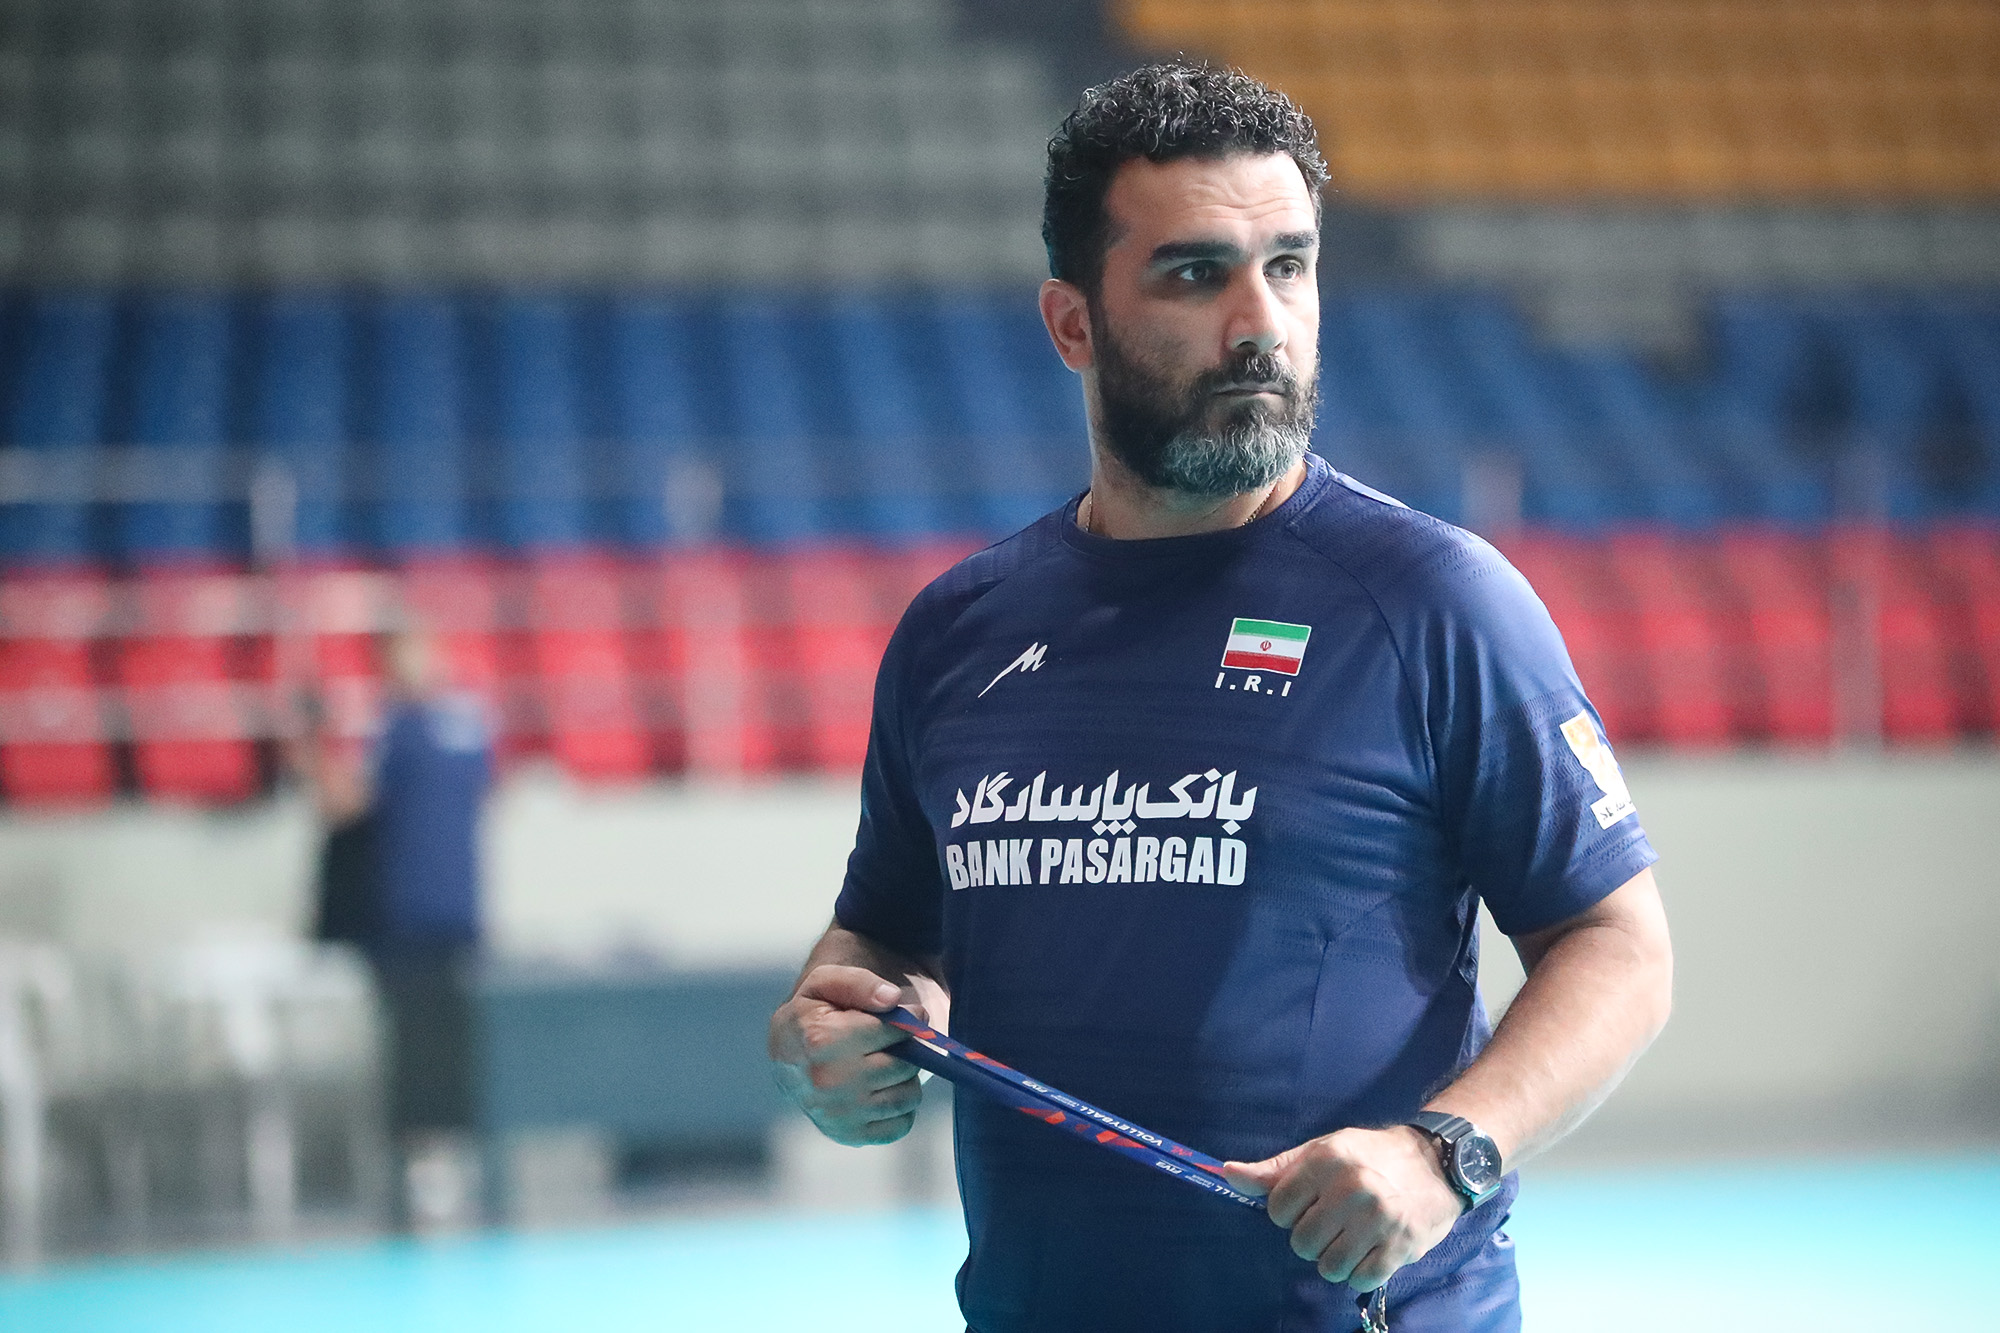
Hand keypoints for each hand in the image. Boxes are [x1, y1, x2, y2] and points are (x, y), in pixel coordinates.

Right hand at [768, 965, 925, 1145]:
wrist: (788, 1058)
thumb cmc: (812, 1014)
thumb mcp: (825, 983)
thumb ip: (858, 983)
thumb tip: (893, 1000)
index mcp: (821, 1038)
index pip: (894, 1031)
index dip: (909, 1020)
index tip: (910, 1016)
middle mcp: (828, 1081)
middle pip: (904, 1065)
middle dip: (908, 1049)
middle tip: (896, 1043)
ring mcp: (838, 1113)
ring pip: (908, 1096)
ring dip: (907, 1078)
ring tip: (887, 1064)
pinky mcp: (849, 1135)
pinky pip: (901, 1124)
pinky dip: (901, 1108)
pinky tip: (882, 1090)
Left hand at [1222, 1126, 1463, 1290]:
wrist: (1437, 1162)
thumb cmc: (1370, 1156)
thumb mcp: (1321, 1151)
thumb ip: (1275, 1170)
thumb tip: (1227, 1174)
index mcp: (1326, 1161)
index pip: (1277, 1209)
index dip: (1289, 1212)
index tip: (1309, 1204)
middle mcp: (1352, 1188)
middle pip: (1301, 1243)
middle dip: (1312, 1238)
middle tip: (1334, 1222)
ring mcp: (1378, 1220)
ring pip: (1328, 1267)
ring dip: (1335, 1259)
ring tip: (1352, 1237)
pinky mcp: (1401, 1246)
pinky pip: (1360, 1280)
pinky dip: (1361, 1272)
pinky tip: (1371, 1249)